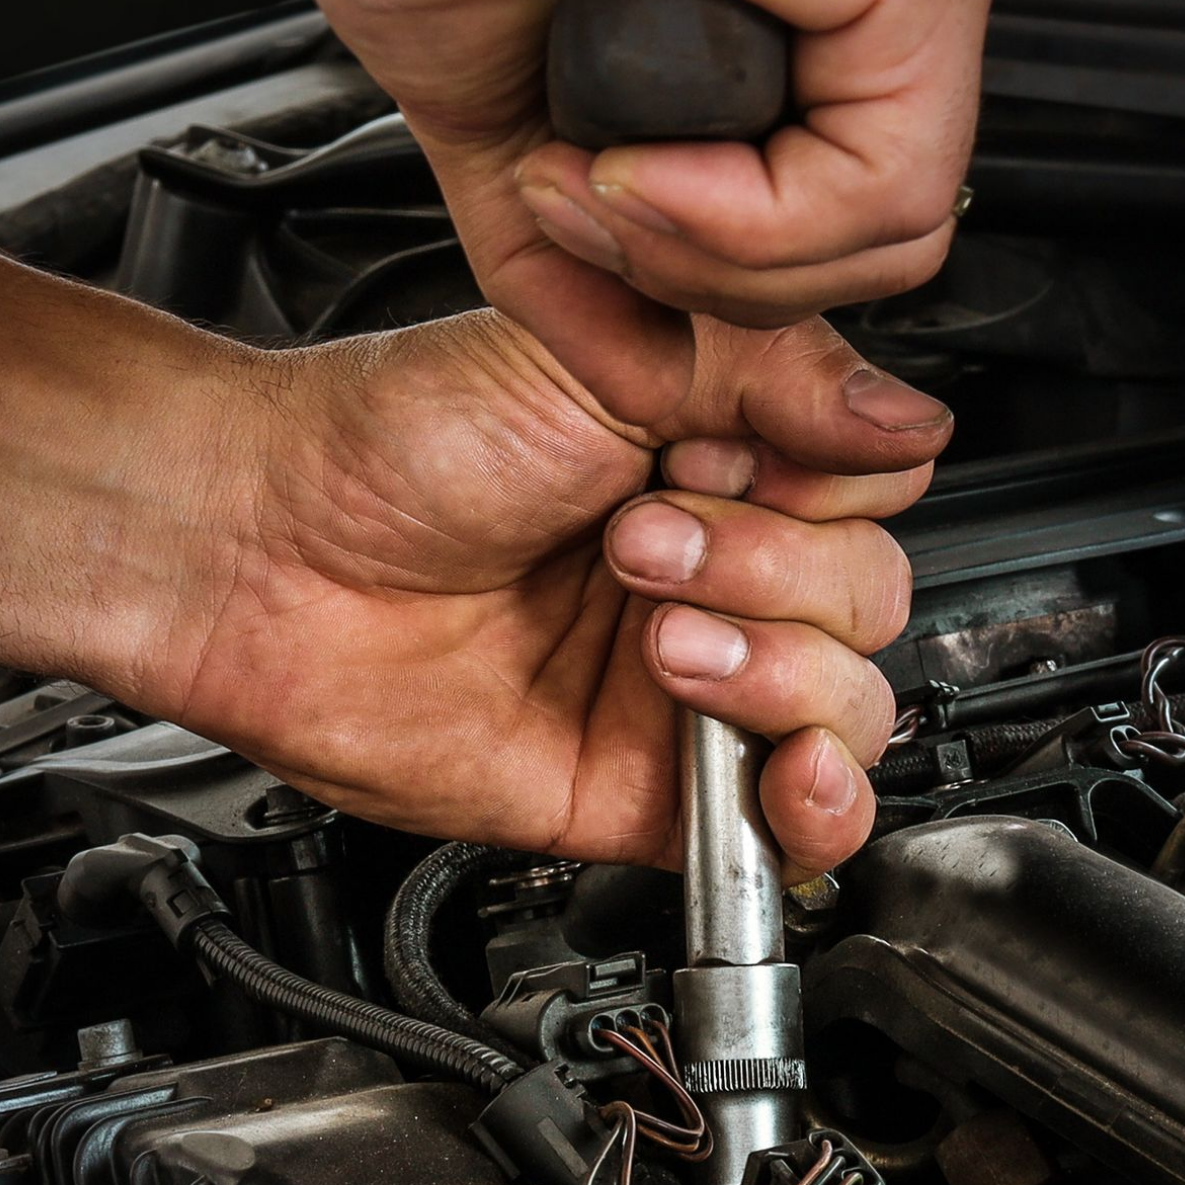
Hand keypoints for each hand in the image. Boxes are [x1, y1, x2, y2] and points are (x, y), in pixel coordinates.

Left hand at [156, 309, 947, 871]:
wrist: (274, 556)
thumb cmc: (392, 443)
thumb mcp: (608, 356)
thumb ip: (776, 378)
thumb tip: (911, 421)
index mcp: (715, 461)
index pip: (868, 493)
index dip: (823, 488)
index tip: (732, 459)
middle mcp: (713, 572)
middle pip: (869, 604)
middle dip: (779, 573)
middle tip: (647, 542)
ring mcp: (685, 687)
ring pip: (848, 711)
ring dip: (782, 674)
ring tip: (664, 639)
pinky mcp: (648, 793)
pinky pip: (786, 829)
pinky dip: (817, 807)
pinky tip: (784, 768)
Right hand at [264, 0, 1002, 420]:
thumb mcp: (517, 153)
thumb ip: (591, 282)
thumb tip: (649, 389)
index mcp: (815, 25)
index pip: (835, 238)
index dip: (704, 278)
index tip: (575, 218)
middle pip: (875, 257)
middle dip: (713, 284)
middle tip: (584, 205)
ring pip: (886, 242)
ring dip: (713, 255)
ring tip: (600, 175)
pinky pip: (877, 190)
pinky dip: (747, 219)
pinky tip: (646, 160)